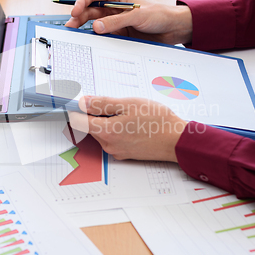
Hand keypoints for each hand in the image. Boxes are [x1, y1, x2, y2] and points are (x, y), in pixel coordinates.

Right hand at [65, 0, 192, 44]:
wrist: (174, 29)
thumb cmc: (159, 15)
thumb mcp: (137, 16)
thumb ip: (116, 21)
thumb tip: (96, 27)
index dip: (81, 2)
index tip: (75, 12)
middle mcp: (114, 8)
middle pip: (90, 11)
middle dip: (79, 17)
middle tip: (71, 27)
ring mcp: (116, 22)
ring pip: (95, 24)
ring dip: (85, 28)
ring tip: (76, 34)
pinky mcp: (120, 34)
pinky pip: (104, 36)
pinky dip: (96, 39)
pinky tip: (90, 42)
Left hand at [68, 96, 187, 161]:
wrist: (177, 140)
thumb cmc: (157, 120)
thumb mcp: (128, 104)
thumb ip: (102, 104)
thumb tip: (83, 102)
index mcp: (106, 132)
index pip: (77, 121)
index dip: (77, 109)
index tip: (82, 101)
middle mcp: (108, 145)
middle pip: (90, 127)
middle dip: (97, 114)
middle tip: (116, 105)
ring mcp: (116, 151)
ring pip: (102, 133)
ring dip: (108, 122)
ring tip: (129, 114)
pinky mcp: (124, 154)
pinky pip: (113, 139)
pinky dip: (118, 130)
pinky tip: (133, 124)